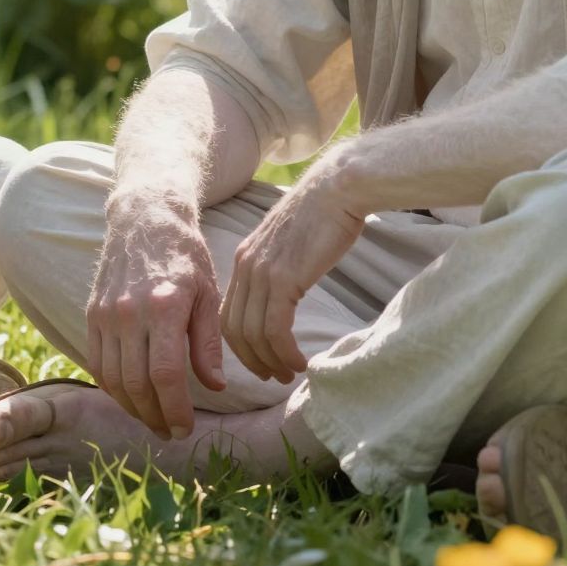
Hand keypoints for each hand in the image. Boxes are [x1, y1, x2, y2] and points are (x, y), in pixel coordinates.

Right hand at [83, 190, 228, 440]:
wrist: (145, 218)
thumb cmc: (184, 255)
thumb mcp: (207, 294)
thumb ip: (207, 343)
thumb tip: (215, 387)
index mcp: (164, 306)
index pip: (165, 376)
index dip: (175, 410)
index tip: (186, 429)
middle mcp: (129, 312)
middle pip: (136, 384)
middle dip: (155, 417)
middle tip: (172, 433)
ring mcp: (105, 314)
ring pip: (112, 379)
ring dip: (132, 408)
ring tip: (153, 420)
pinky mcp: (92, 314)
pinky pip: (97, 363)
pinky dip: (112, 388)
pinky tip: (131, 397)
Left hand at [220, 157, 365, 384]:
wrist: (338, 188)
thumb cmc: (324, 214)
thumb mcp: (288, 243)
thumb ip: (278, 267)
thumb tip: (285, 293)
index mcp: (244, 258)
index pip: (229, 314)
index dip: (242, 346)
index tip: (262, 361)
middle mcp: (246, 266)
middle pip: (235, 330)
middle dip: (253, 361)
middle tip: (274, 377)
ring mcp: (262, 272)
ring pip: (254, 335)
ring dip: (272, 362)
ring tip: (291, 373)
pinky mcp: (283, 278)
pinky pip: (275, 329)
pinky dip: (285, 353)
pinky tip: (300, 362)